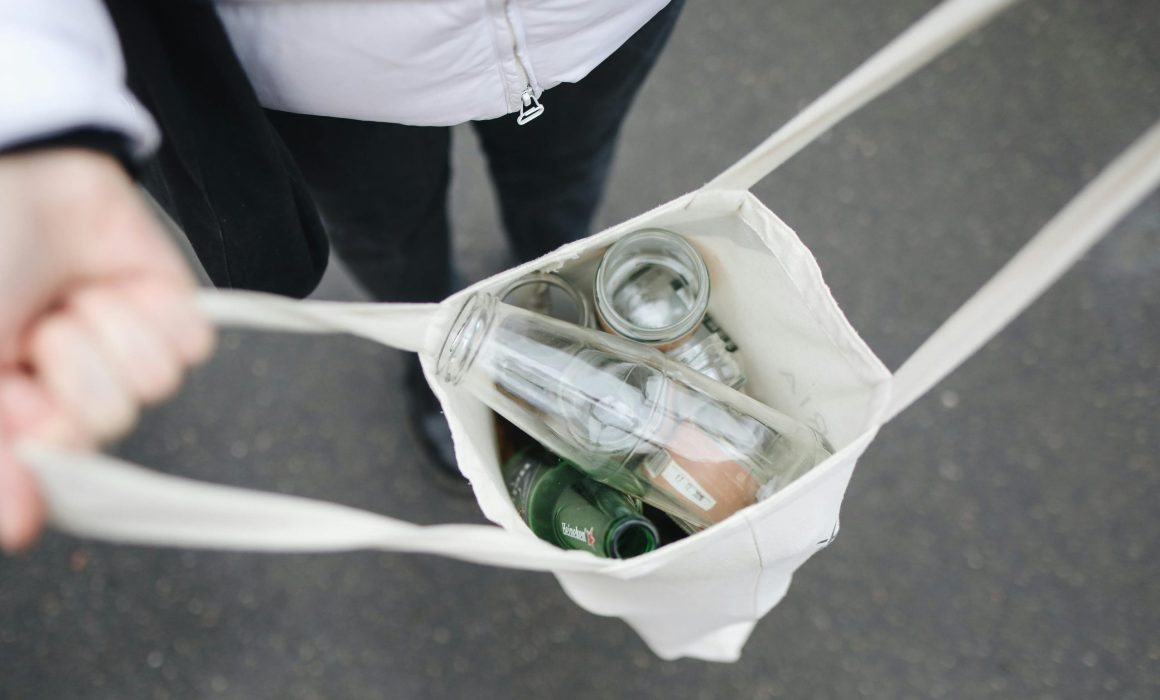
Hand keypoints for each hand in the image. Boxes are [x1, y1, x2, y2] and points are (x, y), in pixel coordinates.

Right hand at [0, 148, 213, 551]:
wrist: (10, 160)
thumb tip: (19, 527)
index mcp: (10, 403)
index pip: (53, 471)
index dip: (40, 445)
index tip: (18, 404)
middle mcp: (63, 381)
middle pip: (103, 430)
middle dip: (67, 377)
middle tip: (32, 334)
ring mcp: (117, 344)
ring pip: (148, 389)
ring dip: (99, 335)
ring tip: (63, 301)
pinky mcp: (167, 308)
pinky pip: (188, 346)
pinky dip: (150, 312)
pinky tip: (107, 285)